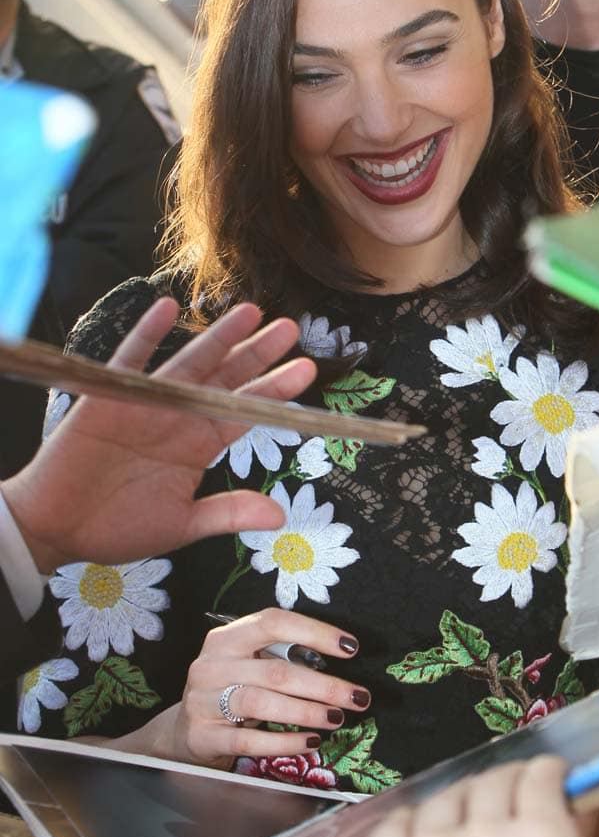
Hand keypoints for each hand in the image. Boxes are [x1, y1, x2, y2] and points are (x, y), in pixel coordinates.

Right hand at [1, 298, 315, 571]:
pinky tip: (167, 307)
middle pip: (225, 378)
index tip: (305, 370)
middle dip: (257, 353)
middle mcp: (179, 417)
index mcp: (198, 445)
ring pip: (189, 362)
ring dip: (218, 336)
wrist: (55, 529)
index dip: (274, 391)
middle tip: (291, 329)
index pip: (244, 412)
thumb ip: (226, 515)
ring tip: (250, 311)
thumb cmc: (116, 528)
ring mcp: (147, 403)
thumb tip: (279, 517)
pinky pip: (130, 359)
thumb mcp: (180, 526)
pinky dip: (146, 334)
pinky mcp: (110, 397)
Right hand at [148, 608, 370, 768]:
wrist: (184, 730)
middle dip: (323, 685)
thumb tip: (337, 656)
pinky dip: (284, 741)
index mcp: (226, 637)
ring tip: (336, 718)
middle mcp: (212, 664)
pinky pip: (249, 740)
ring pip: (261, 703)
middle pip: (275, 671)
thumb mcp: (246, 663)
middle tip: (357, 696)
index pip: (273, 623)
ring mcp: (203, 700)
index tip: (350, 647)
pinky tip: (310, 741)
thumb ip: (278, 655)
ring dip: (306, 712)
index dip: (314, 632)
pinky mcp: (203, 736)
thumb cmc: (228, 688)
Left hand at [370, 757, 586, 836]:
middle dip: (510, 782)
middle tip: (517, 796)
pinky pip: (399, 822)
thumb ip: (585, 832)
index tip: (552, 776)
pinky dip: (412, 821)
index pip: (542, 777)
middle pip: (495, 780)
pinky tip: (424, 829)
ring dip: (462, 801)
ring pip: (447, 794)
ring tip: (473, 817)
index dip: (549, 773)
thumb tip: (592, 797)